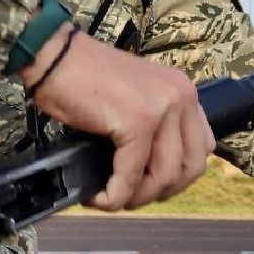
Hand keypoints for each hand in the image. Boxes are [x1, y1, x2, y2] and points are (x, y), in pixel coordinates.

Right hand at [17, 24, 213, 210]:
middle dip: (159, 191)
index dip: (177, 176)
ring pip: (164, 177)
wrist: (52, 55)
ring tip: (109, 197)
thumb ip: (153, 126)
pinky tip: (97, 196)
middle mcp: (181, 96)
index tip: (148, 184)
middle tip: (129, 197)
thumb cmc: (81, 76)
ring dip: (135, 197)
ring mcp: (162, 108)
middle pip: (191, 167)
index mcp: (183, 91)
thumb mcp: (133, 98)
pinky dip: (114, 194)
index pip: (201, 148)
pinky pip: (132, 175)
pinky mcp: (138, 122)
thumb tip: (151, 172)